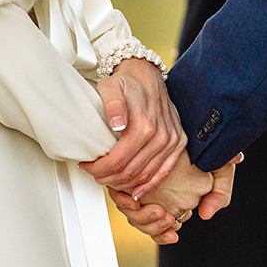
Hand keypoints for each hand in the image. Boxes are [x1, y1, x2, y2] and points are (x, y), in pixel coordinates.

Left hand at [80, 58, 186, 194]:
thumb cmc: (128, 83)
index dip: (99, 169)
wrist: (148, 76)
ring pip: (145, 175)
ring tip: (109, 179)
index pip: (118, 161)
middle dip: (108, 178)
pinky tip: (137, 190)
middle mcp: (161, 135)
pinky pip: (164, 171)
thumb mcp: (111, 87)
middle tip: (95, 174)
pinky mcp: (178, 142)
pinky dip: (149, 184)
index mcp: (144, 125)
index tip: (88, 166)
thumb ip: (112, 105)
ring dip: (125, 183)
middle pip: (130, 171)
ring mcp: (171, 140)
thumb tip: (117, 125)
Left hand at [108, 153, 240, 244]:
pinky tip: (132, 199)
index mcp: (177, 198)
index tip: (170, 229)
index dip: (163, 232)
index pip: (164, 227)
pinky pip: (121, 199)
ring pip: (134, 216)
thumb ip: (221, 192)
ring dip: (139, 217)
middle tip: (160, 215)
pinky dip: (124, 203)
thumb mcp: (221, 168)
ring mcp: (144, 185)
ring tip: (151, 209)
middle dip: (151, 225)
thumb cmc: (206, 143)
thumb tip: (206, 214)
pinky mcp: (129, 174)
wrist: (193, 118)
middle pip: (147, 224)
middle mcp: (159, 195)